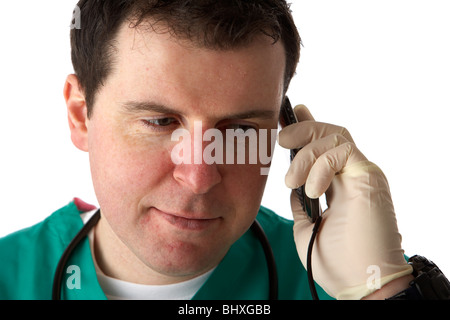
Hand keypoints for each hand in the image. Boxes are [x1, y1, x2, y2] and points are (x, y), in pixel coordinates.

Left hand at [278, 104, 411, 299]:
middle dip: (302, 129)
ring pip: (334, 136)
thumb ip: (300, 203)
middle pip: (328, 133)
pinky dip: (320, 166)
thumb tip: (293, 186)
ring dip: (306, 153)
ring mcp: (360, 174)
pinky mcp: (369, 176)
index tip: (288, 114)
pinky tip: (312, 190)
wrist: (359, 282)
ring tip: (292, 180)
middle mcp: (350, 175)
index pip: (322, 146)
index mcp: (336, 185)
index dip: (306, 126)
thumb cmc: (335, 261)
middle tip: (281, 136)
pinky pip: (343, 151)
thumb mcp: (306, 227)